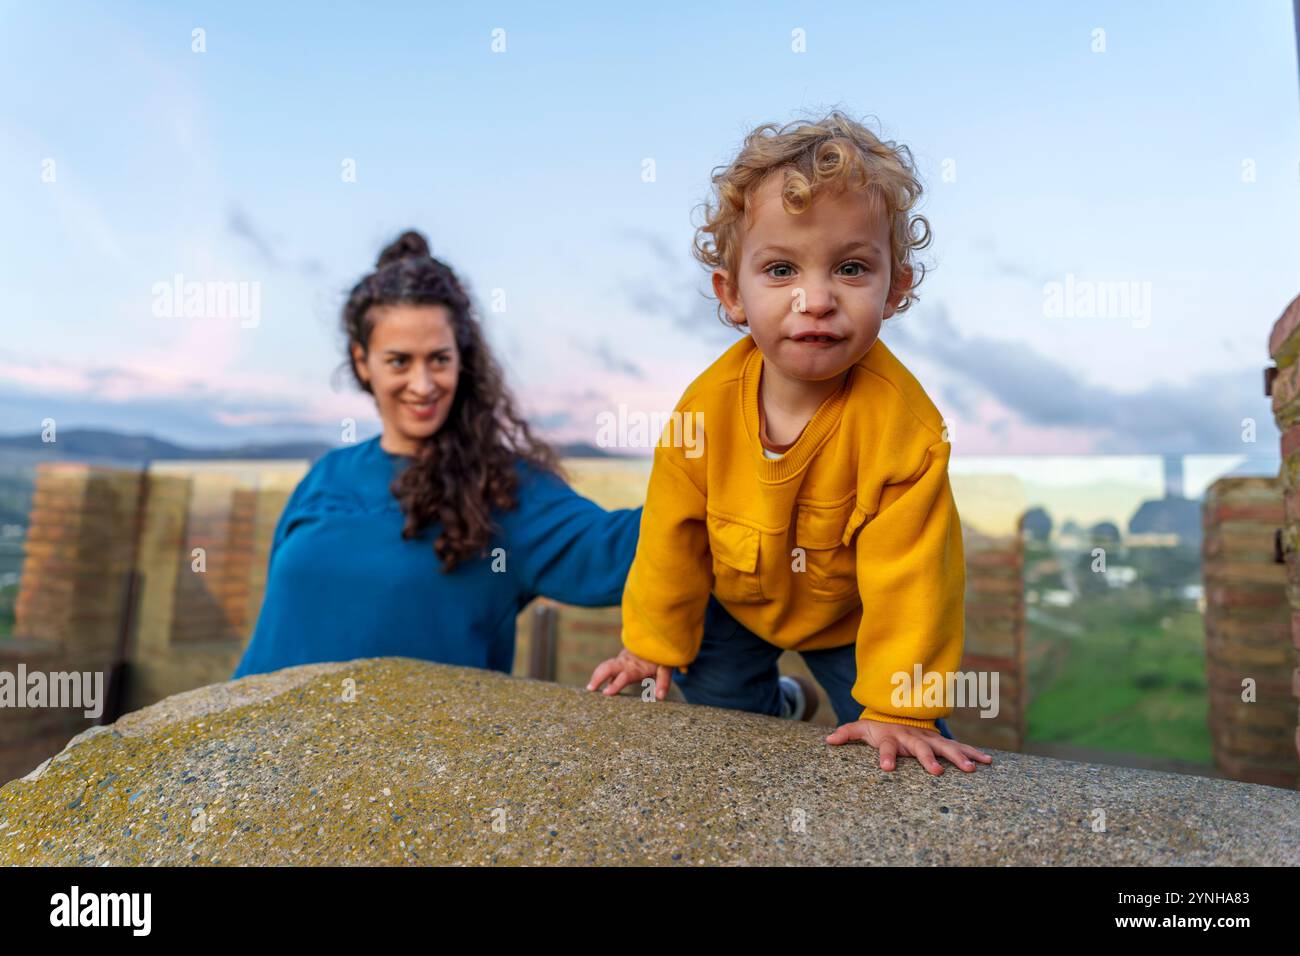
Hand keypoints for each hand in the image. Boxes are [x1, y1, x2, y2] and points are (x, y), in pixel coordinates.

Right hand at [586, 648, 674, 700]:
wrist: (656, 639)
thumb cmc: (661, 657)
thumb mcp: (666, 668)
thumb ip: (663, 681)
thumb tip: (660, 697)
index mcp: (636, 666)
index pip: (624, 676)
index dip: (615, 685)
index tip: (606, 693)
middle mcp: (625, 663)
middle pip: (608, 668)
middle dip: (598, 678)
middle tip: (590, 690)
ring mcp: (621, 661)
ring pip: (605, 666)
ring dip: (596, 676)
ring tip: (589, 689)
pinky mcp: (619, 661)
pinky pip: (607, 667)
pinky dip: (599, 674)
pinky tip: (594, 684)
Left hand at [825, 719, 992, 774]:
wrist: (899, 712)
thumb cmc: (879, 727)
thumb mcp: (861, 729)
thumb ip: (846, 733)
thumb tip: (828, 740)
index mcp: (892, 737)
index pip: (887, 747)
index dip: (886, 756)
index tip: (886, 768)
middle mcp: (912, 737)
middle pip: (921, 748)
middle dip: (928, 759)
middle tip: (937, 772)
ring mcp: (929, 738)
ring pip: (945, 747)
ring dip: (958, 757)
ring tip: (972, 768)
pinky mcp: (941, 741)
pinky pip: (959, 747)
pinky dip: (974, 753)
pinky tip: (988, 762)